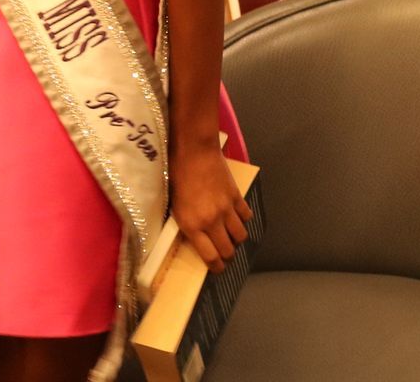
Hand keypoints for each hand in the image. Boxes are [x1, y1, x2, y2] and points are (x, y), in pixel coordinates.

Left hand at [169, 142, 250, 274]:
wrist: (193, 151)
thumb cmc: (177, 176)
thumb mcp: (174, 205)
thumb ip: (187, 224)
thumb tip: (196, 237)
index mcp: (192, 226)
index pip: (210, 257)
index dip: (216, 267)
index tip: (217, 268)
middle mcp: (211, 222)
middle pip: (228, 250)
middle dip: (227, 256)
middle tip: (225, 254)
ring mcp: (226, 209)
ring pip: (240, 236)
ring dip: (237, 239)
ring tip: (232, 236)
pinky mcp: (236, 196)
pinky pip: (246, 216)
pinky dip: (243, 219)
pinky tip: (237, 216)